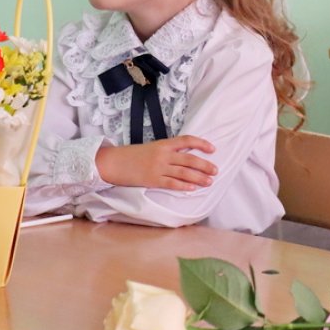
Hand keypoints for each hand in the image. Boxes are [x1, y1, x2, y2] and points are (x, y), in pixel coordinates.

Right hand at [96, 136, 217, 191]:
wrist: (113, 162)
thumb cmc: (133, 155)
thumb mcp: (152, 148)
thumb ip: (168, 151)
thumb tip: (185, 156)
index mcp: (164, 144)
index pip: (187, 140)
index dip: (201, 144)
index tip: (213, 149)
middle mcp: (163, 155)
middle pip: (190, 159)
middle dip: (205, 165)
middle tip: (216, 170)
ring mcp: (158, 168)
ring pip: (184, 172)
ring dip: (199, 178)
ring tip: (209, 182)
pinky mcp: (152, 180)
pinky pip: (172, 183)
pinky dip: (184, 186)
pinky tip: (192, 189)